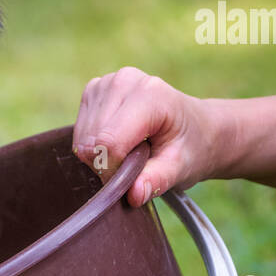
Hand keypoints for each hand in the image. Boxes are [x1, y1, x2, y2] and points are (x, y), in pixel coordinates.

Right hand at [72, 67, 217, 206]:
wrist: (195, 126)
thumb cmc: (189, 146)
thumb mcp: (182, 167)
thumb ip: (158, 180)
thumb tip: (134, 194)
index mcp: (150, 95)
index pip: (109, 142)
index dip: (113, 171)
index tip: (131, 181)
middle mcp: (123, 81)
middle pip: (92, 141)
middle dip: (107, 164)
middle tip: (133, 168)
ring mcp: (105, 82)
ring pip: (82, 139)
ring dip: (99, 156)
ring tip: (128, 153)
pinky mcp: (93, 89)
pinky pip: (79, 131)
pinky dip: (93, 145)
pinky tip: (117, 141)